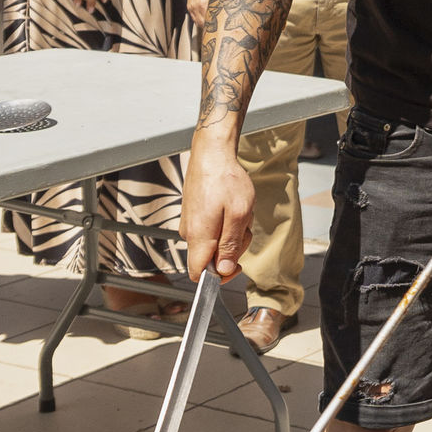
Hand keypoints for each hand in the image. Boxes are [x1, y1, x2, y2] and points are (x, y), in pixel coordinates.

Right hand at [180, 132, 257, 280]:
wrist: (212, 154)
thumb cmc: (226, 180)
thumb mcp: (239, 214)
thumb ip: (230, 245)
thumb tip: (222, 271)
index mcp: (199, 237)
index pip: (198, 275)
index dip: (218, 277)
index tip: (236, 264)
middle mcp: (189, 233)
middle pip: (209, 259)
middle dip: (231, 249)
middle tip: (243, 227)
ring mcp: (189, 224)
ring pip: (212, 244)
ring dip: (230, 234)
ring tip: (237, 212)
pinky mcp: (193, 216)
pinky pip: (210, 231)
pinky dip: (224, 224)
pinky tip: (229, 207)